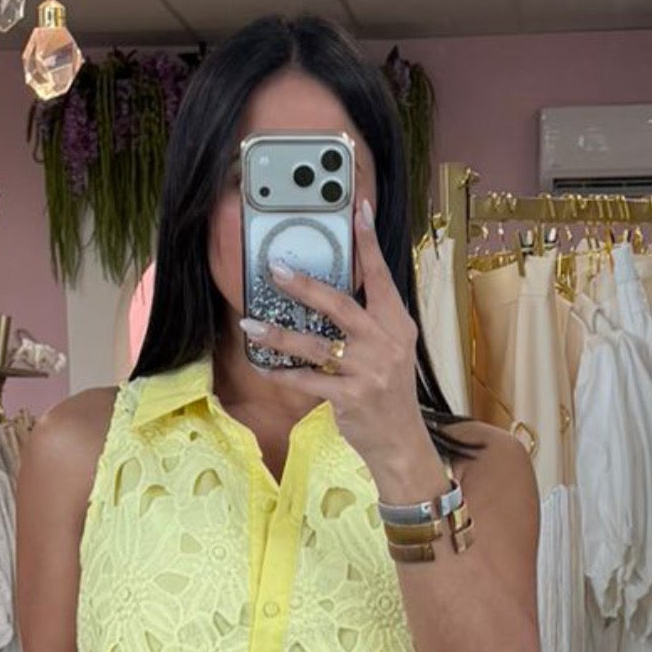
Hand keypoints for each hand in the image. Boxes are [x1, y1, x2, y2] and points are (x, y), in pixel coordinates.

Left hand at [239, 201, 446, 496]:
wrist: (401, 442)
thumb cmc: (390, 394)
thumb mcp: (392, 352)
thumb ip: (370, 323)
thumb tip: (334, 295)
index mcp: (396, 325)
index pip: (381, 277)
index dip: (369, 243)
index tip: (358, 209)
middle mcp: (384, 343)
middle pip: (340, 305)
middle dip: (304, 286)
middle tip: (275, 269)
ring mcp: (368, 371)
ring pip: (315, 345)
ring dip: (278, 335)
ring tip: (249, 326)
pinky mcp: (349, 398)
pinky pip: (306, 381)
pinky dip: (282, 374)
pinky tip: (263, 367)